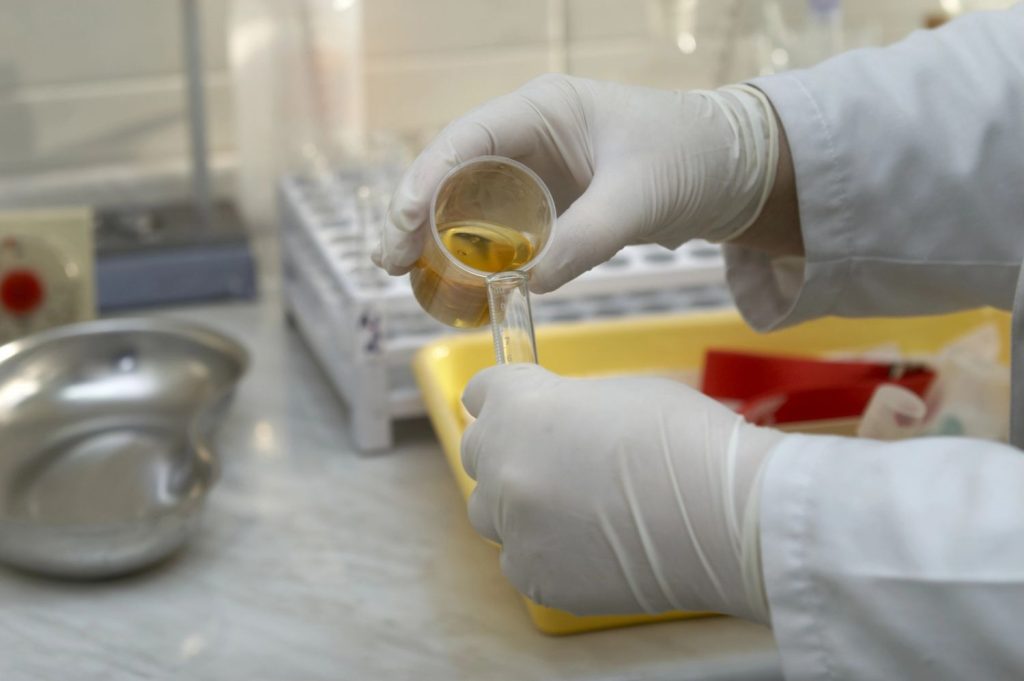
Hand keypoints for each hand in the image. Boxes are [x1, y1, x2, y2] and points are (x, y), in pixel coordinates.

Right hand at [374, 75, 778, 292]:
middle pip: (454, 171)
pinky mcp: (550, 200)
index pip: (467, 139)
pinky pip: (500, 224)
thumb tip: (524, 285)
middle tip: (389, 262)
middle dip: (416, 214)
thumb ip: (585, 238)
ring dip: (437, 236)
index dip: (426, 179)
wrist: (733, 171)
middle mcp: (530, 134)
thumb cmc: (691, 159)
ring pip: (470, 200)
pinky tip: (456, 279)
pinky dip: (476, 250)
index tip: (403, 223)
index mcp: (543, 110)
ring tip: (406, 275)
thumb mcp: (638, 197)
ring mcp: (538, 168)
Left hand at [460, 363, 784, 621]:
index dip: (505, 397)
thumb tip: (554, 426)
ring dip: (519, 505)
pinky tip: (589, 546)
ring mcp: (514, 526)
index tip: (520, 406)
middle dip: (509, 450)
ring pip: (491, 512)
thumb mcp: (617, 394)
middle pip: (478, 451)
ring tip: (574, 508)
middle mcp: (502, 465)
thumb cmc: (684, 441)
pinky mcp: (534, 577)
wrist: (723, 518)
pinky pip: (519, 559)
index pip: (481, 393)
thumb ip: (564, 408)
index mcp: (520, 406)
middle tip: (554, 459)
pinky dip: (544, 552)